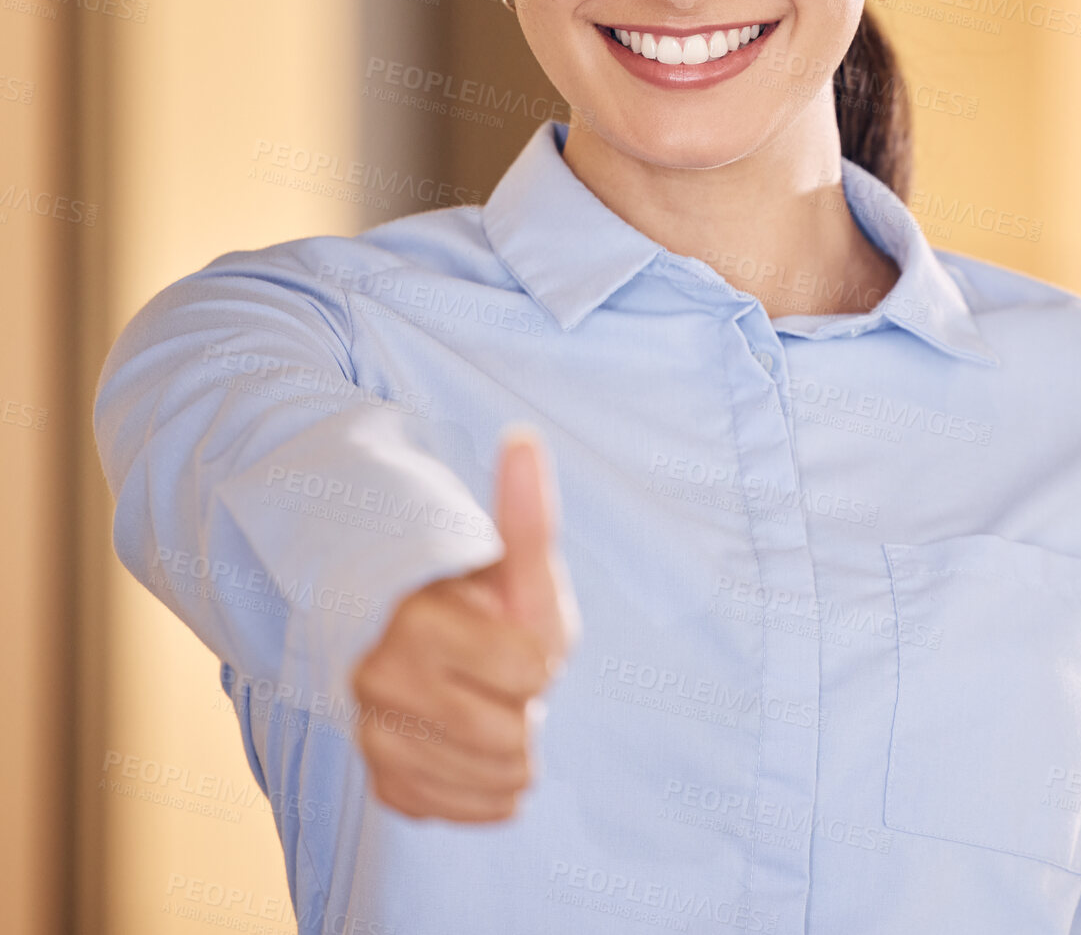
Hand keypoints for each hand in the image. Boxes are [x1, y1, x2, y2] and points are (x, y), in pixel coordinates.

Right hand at [351, 427, 579, 820]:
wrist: (414, 636)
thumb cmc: (480, 593)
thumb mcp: (513, 557)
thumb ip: (524, 511)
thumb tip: (523, 437)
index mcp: (415, 622)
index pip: (529, 671)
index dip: (537, 654)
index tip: (511, 632)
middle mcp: (380, 685)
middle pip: (514, 738)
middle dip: (525, 703)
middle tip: (501, 674)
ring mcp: (375, 740)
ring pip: (499, 781)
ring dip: (514, 747)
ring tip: (488, 702)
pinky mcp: (385, 785)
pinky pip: (473, 810)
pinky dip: (490, 786)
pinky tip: (476, 744)